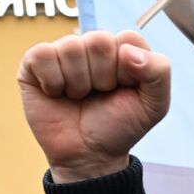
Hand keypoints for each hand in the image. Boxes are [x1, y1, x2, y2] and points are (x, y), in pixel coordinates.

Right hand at [17, 30, 170, 182]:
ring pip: (71, 47)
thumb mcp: (154, 105)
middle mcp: (92, 46)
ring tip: (79, 97)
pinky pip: (42, 54)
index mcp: (123, 50)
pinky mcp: (35, 62)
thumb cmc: (120, 126)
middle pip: (99, 40)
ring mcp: (63, 52)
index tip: (126, 89)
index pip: (128, 38)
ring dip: (79, 83)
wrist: (89, 155)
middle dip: (103, 77)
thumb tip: (127, 51)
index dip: (128, 69)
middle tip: (100, 94)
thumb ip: (159, 72)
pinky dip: (53, 81)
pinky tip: (57, 93)